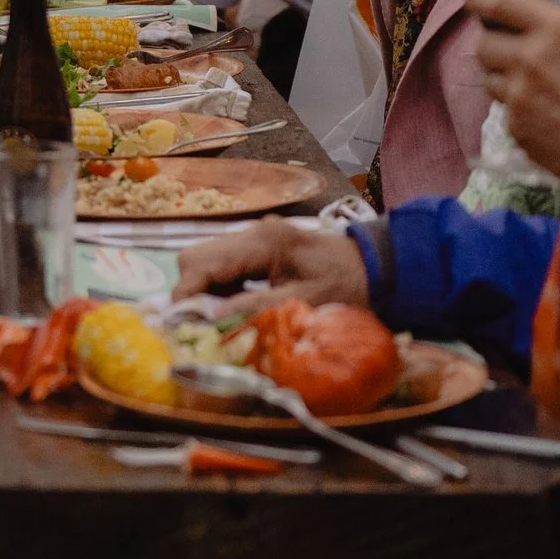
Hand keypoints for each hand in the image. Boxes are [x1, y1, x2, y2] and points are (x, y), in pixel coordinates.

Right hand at [173, 215, 369, 316]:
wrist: (380, 269)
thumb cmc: (348, 288)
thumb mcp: (301, 305)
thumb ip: (251, 309)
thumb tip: (206, 320)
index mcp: (263, 243)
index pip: (202, 263)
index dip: (185, 295)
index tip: (179, 326)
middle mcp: (253, 232)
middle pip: (196, 257)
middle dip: (191, 292)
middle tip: (200, 325)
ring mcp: (255, 238)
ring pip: (206, 261)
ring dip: (205, 291)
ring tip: (219, 319)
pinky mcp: (260, 248)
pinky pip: (224, 266)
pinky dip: (220, 288)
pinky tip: (235, 307)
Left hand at [462, 0, 559, 182]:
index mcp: (559, 29)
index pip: (496, 0)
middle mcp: (529, 58)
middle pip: (484, 42)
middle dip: (499, 44)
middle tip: (523, 52)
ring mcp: (517, 96)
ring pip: (490, 78)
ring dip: (506, 77)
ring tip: (536, 87)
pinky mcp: (515, 128)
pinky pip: (505, 110)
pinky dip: (519, 109)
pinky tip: (547, 116)